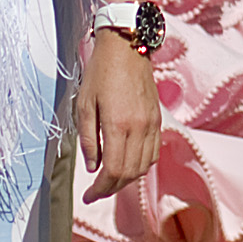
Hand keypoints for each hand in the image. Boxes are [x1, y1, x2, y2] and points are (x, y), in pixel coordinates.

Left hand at [77, 30, 162, 196]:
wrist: (127, 46)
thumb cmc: (101, 72)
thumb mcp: (84, 104)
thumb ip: (88, 139)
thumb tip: (93, 166)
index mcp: (118, 125)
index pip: (113, 171)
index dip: (100, 189)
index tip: (88, 195)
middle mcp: (139, 128)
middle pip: (130, 174)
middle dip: (112, 188)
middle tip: (96, 191)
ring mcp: (152, 124)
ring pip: (144, 166)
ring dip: (128, 179)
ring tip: (111, 180)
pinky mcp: (158, 119)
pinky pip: (154, 152)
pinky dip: (142, 165)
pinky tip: (129, 164)